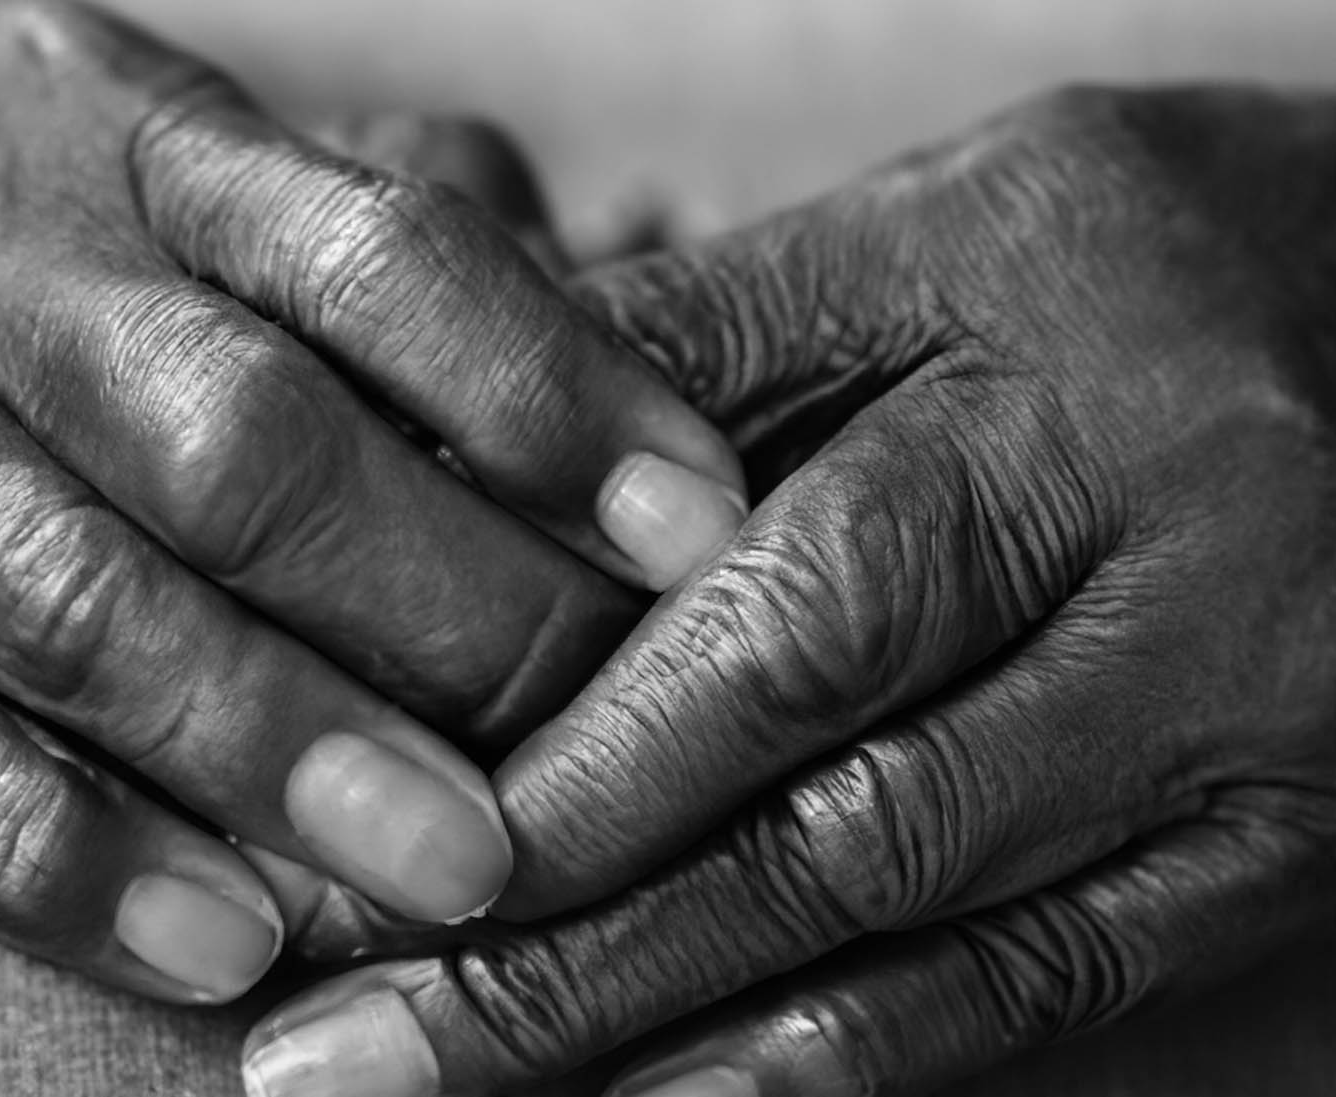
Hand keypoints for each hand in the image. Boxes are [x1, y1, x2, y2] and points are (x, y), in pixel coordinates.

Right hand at [0, 3, 742, 1003]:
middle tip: (597, 748)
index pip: (363, 236)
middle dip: (443, 606)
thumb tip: (622, 332)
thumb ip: (353, 232)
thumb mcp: (132, 181)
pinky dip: (72, 858)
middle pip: (236, 433)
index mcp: (100, 122)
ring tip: (460, 876)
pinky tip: (224, 949)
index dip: (546, 387)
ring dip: (283, 748)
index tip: (697, 528)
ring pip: (77, 595)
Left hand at [237, 85, 1335, 1095]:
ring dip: (645, 1029)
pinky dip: (823, 1070)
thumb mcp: (891, 250)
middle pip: (837, 799)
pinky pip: (1033, 991)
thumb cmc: (1086, 266)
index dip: (572, 761)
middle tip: (335, 1046)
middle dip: (560, 940)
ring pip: (910, 924)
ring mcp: (1237, 740)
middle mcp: (1173, 580)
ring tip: (424, 1090)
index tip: (366, 856)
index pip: (789, 609)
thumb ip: (669, 360)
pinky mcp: (1265, 854)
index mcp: (1054, 392)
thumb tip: (413, 470)